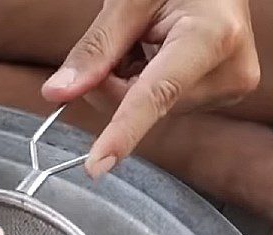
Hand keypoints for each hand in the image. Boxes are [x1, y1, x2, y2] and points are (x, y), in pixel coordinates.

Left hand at [42, 0, 260, 177]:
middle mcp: (229, 69)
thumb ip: (95, 49)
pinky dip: (148, 86)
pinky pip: (163, 108)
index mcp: (213, 35)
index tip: (97, 165)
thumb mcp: (131, 0)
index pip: (156, 95)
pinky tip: (162, 56)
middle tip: (125, 43)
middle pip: (140, 105)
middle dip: (116, 82)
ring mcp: (229, 87)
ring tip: (153, 41)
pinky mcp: (223, 96)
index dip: (122, 132)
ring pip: (148, 111)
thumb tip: (57, 94)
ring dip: (132, 82)